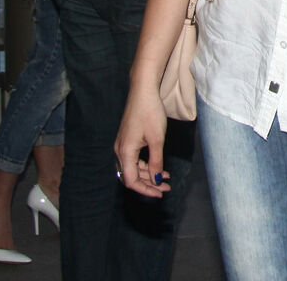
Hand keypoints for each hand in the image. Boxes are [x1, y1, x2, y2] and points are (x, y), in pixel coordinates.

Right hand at [113, 84, 171, 198]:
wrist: (143, 92)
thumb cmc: (150, 113)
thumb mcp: (157, 139)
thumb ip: (156, 162)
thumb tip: (157, 179)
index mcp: (125, 152)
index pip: (131, 180)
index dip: (145, 189)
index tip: (160, 193)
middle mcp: (120, 150)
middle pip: (132, 176)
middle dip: (149, 184)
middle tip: (166, 188)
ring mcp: (123, 144)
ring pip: (134, 167)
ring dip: (149, 174)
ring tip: (166, 178)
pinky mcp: (128, 139)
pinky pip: (135, 158)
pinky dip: (146, 164)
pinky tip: (159, 166)